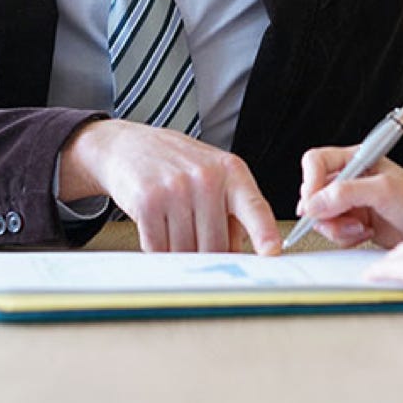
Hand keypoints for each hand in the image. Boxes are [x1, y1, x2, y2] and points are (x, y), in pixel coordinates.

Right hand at [59, 119, 279, 254]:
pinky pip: (159, 248)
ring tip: (175, 228)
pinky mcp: (148, 202)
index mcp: (231, 171)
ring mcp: (177, 188)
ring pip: (187, 251)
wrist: (130, 146)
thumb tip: (241, 255)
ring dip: (180, 254)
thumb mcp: (214, 174)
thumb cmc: (177, 164)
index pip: (254, 206)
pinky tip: (158, 230)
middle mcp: (206, 178)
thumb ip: (233, 211)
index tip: (272, 252)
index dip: (264, 232)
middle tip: (198, 243)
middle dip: (208, 255)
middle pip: (216, 244)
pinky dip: (158, 249)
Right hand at [296, 146, 402, 248]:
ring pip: (320, 216)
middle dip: (326, 212)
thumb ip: (348, 192)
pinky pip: (332, 231)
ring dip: (337, 227)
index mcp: (356, 158)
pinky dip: (345, 237)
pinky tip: (365, 232)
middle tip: (343, 219)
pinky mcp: (351, 221)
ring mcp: (348, 201)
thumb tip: (315, 203)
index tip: (313, 204)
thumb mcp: (385, 191)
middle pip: (313, 192)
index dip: (310, 182)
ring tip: (360, 227)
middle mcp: (349, 178)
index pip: (316, 161)